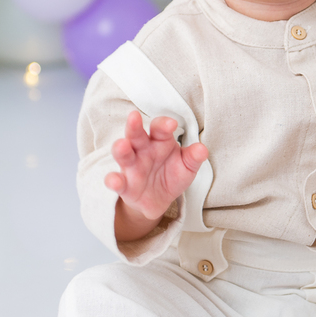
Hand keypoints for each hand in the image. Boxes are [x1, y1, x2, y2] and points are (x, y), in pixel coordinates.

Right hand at [105, 110, 208, 240]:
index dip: (164, 125)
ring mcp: (131, 167)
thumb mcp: (187, 167)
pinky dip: (113, 180)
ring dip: (120, 149)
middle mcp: (143, 150)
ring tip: (122, 145)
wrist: (159, 200)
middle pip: (137, 135)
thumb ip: (193, 157)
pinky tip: (113, 180)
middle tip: (134, 116)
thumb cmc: (172, 176)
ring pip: (123, 154)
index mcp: (160, 142)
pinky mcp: (124, 185)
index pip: (159, 129)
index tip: (171, 124)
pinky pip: (117, 181)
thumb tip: (202, 149)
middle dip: (135, 126)